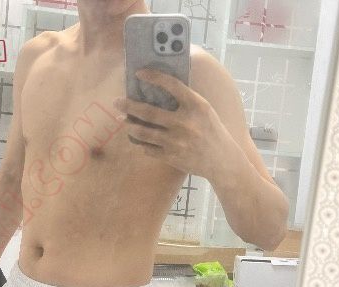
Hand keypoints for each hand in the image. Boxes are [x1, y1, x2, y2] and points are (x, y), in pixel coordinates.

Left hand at [113, 68, 230, 179]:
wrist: (222, 161)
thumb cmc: (212, 131)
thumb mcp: (204, 110)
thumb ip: (186, 100)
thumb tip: (160, 88)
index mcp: (196, 106)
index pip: (171, 85)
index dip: (153, 77)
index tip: (138, 73)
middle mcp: (184, 123)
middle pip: (148, 112)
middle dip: (128, 106)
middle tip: (117, 102)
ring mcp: (176, 142)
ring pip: (144, 133)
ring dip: (130, 126)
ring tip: (123, 121)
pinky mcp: (171, 157)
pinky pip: (148, 149)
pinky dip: (141, 143)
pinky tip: (138, 139)